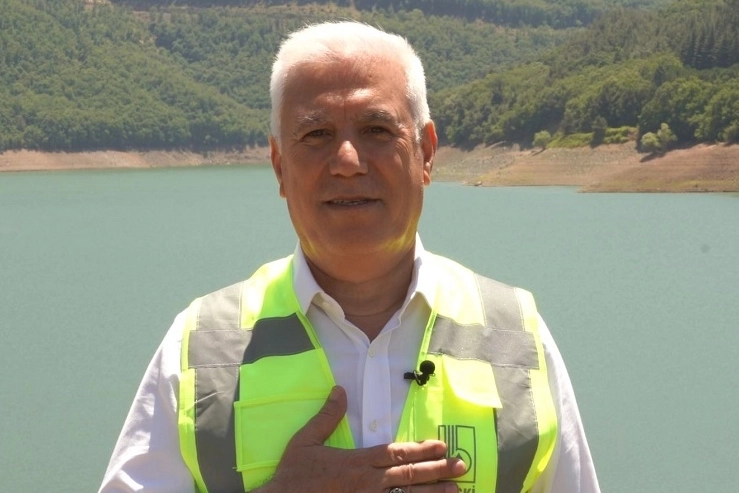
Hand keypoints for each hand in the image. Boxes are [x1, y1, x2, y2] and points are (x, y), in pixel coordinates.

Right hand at [255, 386, 465, 492]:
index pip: (396, 454)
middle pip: (409, 476)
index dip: (420, 449)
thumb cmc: (293, 475)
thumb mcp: (306, 440)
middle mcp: (367, 483)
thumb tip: (340, 390)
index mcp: (357, 462)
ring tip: (456, 489)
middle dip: (437, 469)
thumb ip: (327, 416)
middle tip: (461, 465)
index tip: (441, 445)